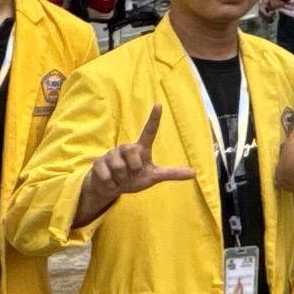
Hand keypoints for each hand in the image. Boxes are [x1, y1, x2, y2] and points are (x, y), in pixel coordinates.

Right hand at [72, 105, 191, 228]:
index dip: (154, 119)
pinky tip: (110, 182)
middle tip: (130, 174)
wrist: (110, 188)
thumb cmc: (133, 178)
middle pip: (134, 158)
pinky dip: (111, 184)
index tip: (159, 105)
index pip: (149, 131)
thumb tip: (194, 173)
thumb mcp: (153, 177)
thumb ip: (171, 174)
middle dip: (133, 170)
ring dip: (121, 178)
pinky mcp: (98, 163)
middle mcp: (125, 147)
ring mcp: (111, 154)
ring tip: (119, 177)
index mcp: (140, 148)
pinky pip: (107, 176)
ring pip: (120, 168)